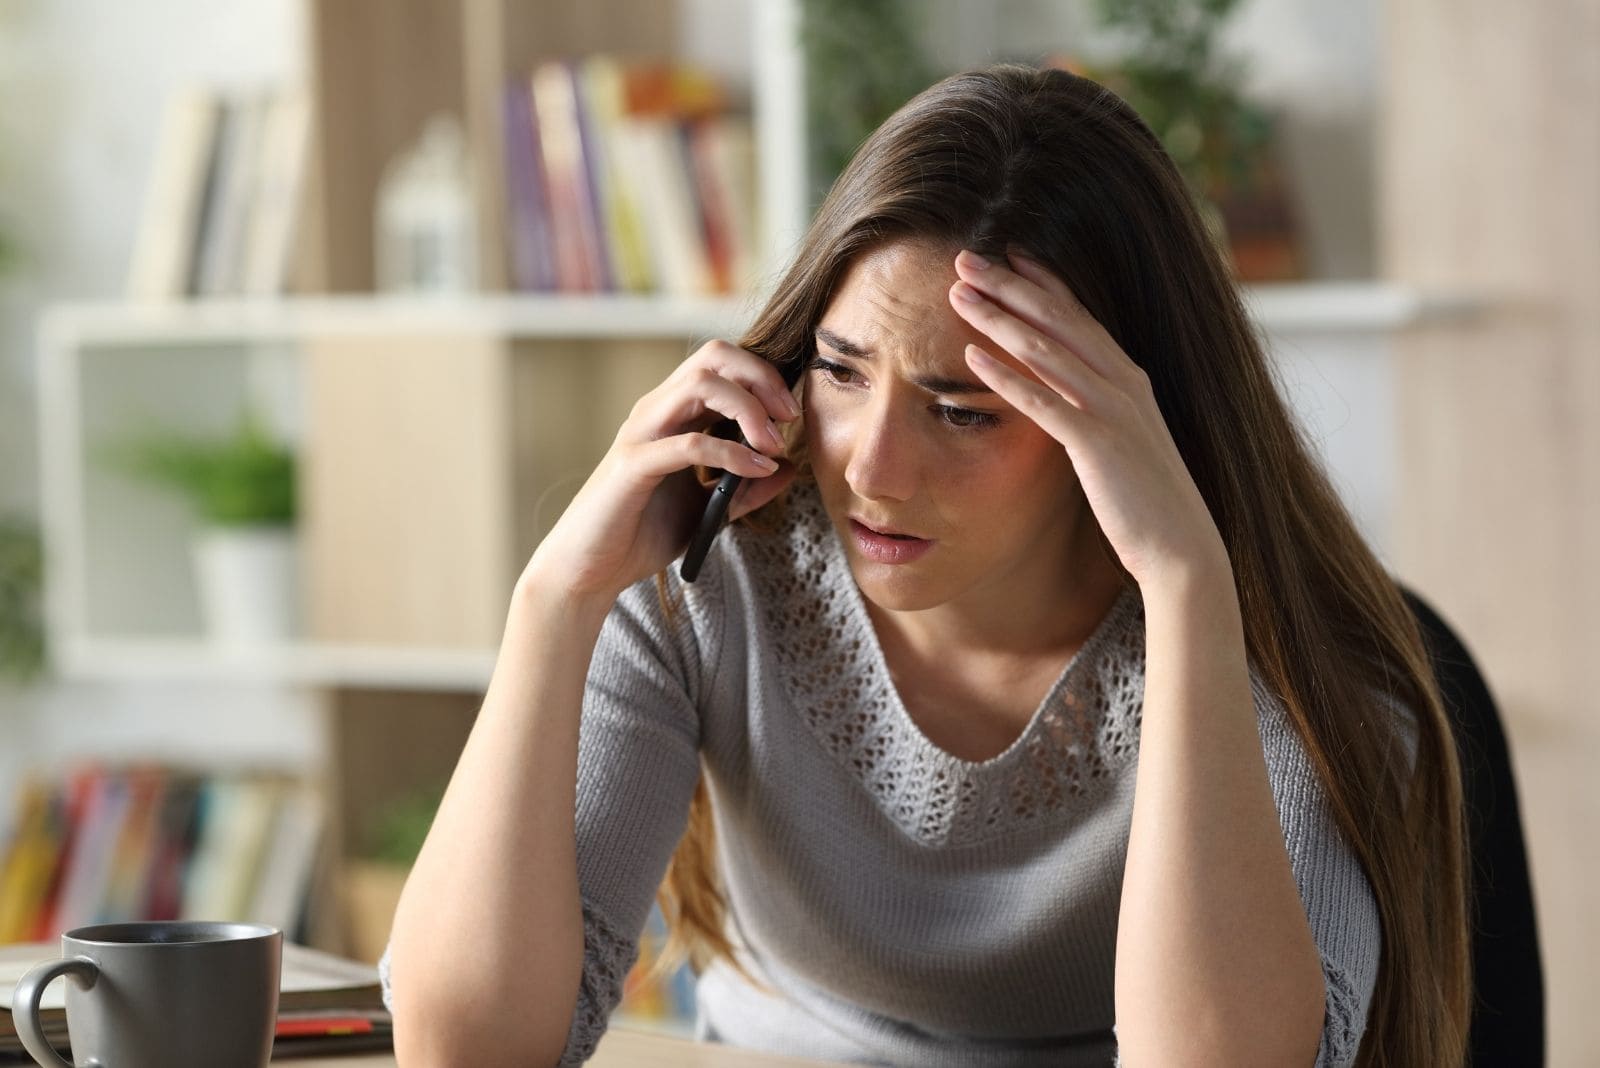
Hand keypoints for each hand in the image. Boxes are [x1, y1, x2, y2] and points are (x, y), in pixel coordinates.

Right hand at [524, 340, 799, 599]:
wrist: (591, 569)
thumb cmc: (643, 534)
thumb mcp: (710, 510)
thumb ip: (746, 489)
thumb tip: (787, 468)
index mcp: (673, 414)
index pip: (721, 363)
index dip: (763, 377)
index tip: (791, 415)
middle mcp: (656, 412)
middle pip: (714, 357)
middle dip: (761, 377)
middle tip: (789, 417)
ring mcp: (641, 434)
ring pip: (700, 385)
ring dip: (749, 408)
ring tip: (773, 444)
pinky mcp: (633, 465)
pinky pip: (689, 443)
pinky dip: (731, 452)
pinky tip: (756, 470)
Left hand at [947, 249, 1227, 589]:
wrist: (1181, 547)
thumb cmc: (1145, 502)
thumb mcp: (1120, 445)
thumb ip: (1093, 414)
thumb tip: (1061, 402)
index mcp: (1129, 379)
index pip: (1079, 316)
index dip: (1042, 281)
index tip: (1007, 255)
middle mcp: (1123, 383)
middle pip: (1058, 318)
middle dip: (1009, 284)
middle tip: (965, 258)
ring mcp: (1112, 409)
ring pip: (1046, 349)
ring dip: (998, 318)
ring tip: (958, 294)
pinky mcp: (1098, 442)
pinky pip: (1044, 401)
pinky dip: (1006, 375)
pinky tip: (970, 357)